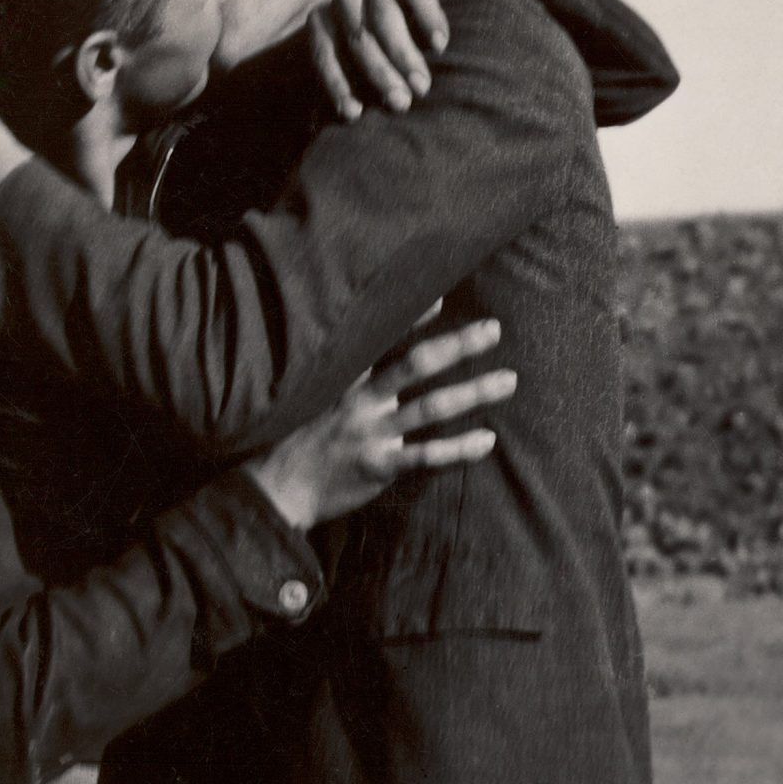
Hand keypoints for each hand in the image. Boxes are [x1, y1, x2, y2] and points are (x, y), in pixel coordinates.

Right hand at [244, 315, 514, 531]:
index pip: (382, 339)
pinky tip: (486, 441)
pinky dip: (459, 448)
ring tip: (508, 381)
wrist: (274, 488)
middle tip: (494, 330)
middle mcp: (362, 402)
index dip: (412, 317)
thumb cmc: (297, 440)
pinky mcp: (379, 466)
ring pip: (432, 408)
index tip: (441, 295)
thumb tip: (374, 353)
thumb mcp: (312, 398)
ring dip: (474, 392)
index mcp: (345, 380)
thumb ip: (345, 378)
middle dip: (458, 346)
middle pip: (417, 366)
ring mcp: (372, 433)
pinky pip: (427, 455)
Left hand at [308, 0, 481, 121]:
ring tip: (422, 85)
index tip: (355, 115)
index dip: (336, 82)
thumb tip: (350, 121)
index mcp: (334, 18)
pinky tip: (441, 44)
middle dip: (379, 74)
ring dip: (402, 53)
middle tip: (401, 104)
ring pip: (383, 13)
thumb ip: (365, 83)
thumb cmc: (411, 43)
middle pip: (356, 34)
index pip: (324, 49)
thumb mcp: (383, 64)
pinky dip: (427, 16)